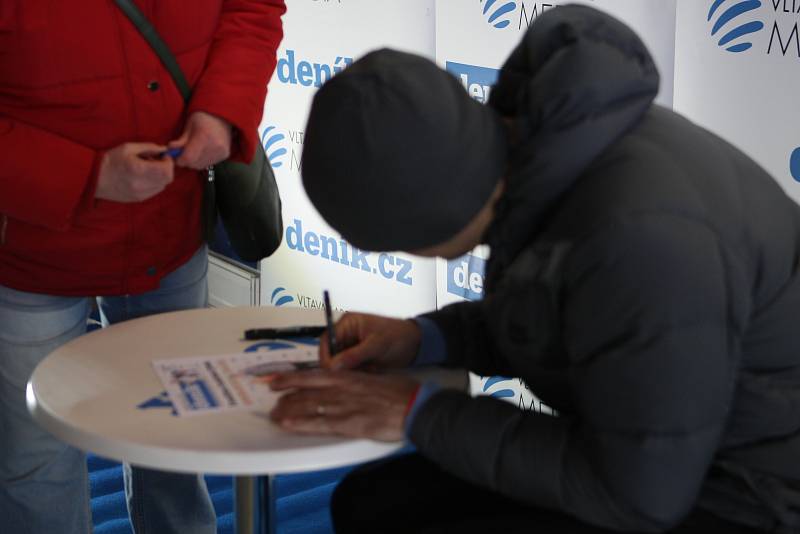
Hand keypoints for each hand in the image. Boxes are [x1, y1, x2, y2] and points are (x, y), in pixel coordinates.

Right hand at [95, 142, 173, 201]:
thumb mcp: (128, 148)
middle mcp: (141, 184)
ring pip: (162, 186)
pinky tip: (143, 177)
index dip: (169, 162)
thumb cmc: (110, 160)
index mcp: (139, 170)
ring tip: (147, 169)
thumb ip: (148, 147)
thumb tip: (164, 149)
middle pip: (167, 179)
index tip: (163, 156)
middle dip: (166, 169)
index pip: (167, 170)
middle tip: (157, 161)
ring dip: (160, 176)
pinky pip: (154, 191)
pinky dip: (154, 183)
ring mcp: (140, 194)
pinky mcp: (138, 199)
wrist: (94, 179)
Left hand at [169, 111, 232, 169]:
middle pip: (194, 164)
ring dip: (194, 161)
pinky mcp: (224, 155)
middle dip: (186, 161)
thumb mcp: (189, 126)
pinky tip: (201, 151)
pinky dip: (202, 160)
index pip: (188, 158)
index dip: (179, 160)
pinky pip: (208, 163)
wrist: (222, 116)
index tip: (176, 157)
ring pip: (201, 166)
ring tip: (193, 151)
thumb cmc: (203, 118)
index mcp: (204, 136)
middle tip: (182, 153)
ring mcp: (221, 151)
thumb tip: (170, 151)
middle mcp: (215, 146)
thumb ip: (180, 140)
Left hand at [268, 370, 419, 441]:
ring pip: (307, 406)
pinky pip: (319, 423)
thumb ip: (354, 380)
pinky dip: (300, 423)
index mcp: (346, 375)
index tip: (273, 380)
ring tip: (274, 415)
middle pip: (304, 390)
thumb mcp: (372, 378)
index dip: (289, 378)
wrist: (413, 405)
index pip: (310, 374)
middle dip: (284, 397)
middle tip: (271, 402)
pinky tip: (288, 425)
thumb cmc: (398, 392)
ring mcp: (343, 405)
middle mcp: (340, 388)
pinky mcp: (349, 423)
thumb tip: (344, 383)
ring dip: (287, 411)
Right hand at [320, 313, 420, 370]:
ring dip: (352, 370)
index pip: (327, 340)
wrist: (415, 343)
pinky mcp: (359, 358)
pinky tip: (372, 369)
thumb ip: (354, 355)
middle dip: (341, 365)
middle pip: (331, 354)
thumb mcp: (376, 344)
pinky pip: (351, 369)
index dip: (327, 356)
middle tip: (357, 371)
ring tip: (369, 368)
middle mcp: (347, 335)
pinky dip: (359, 373)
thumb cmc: (398, 335)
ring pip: (340, 364)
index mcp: (348, 324)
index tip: (331, 370)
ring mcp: (352, 347)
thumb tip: (334, 365)